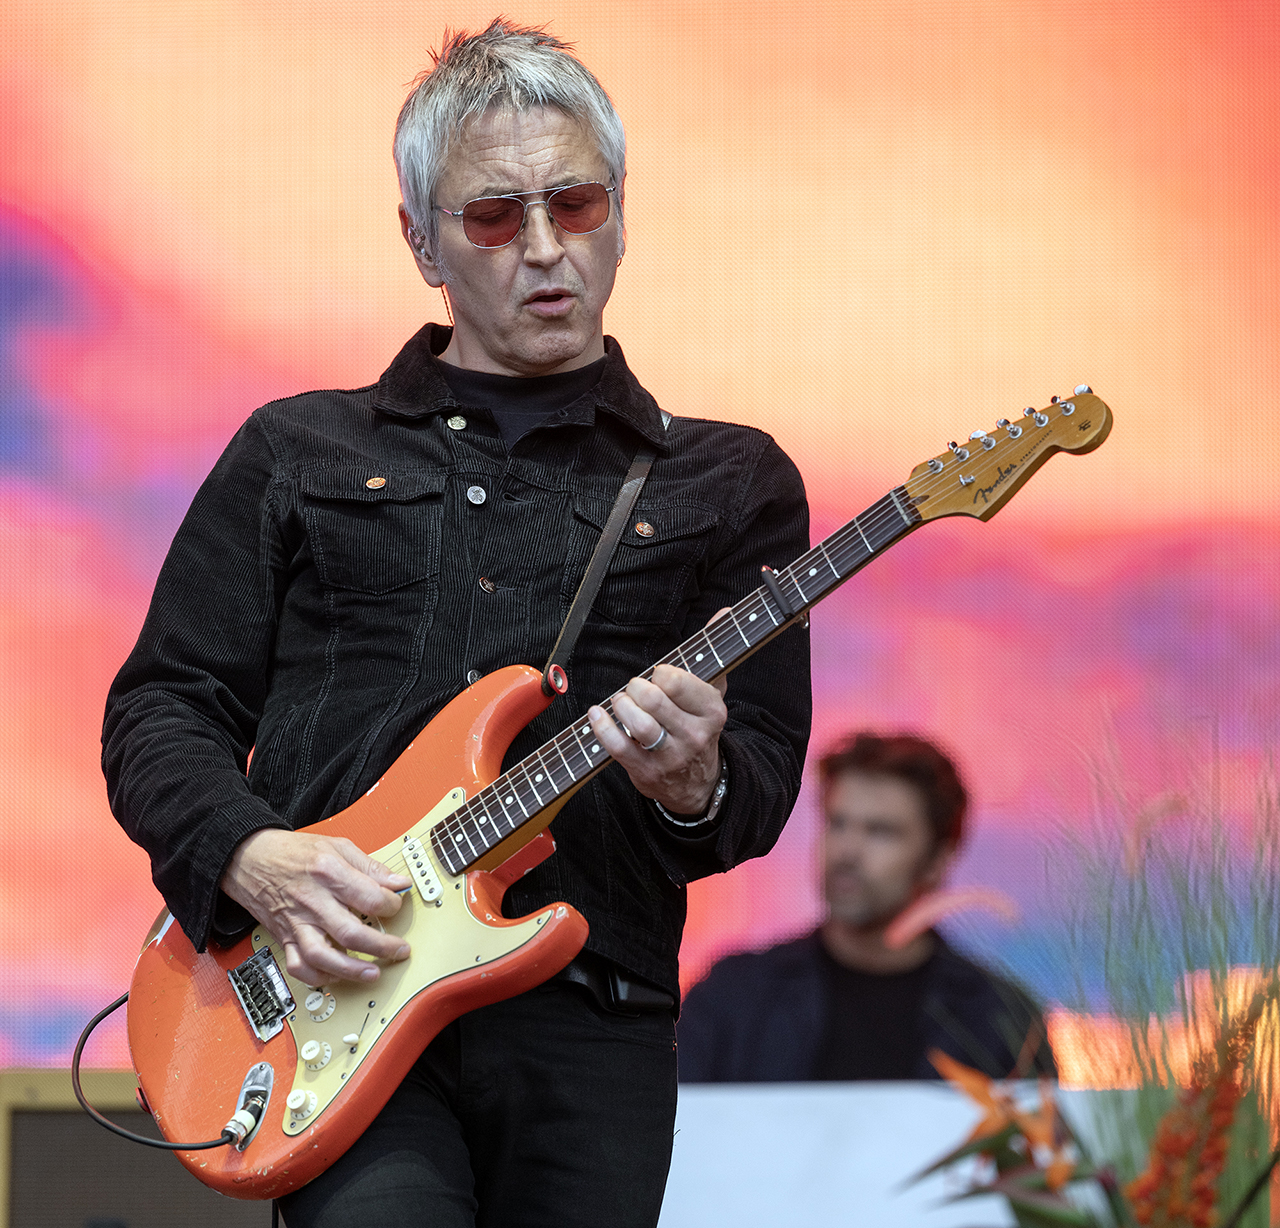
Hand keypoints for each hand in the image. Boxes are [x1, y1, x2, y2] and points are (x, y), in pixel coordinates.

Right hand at [221, 828, 412, 985]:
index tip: (396, 905)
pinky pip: (298, 966)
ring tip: (372, 973)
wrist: (249, 858)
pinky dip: (317, 977)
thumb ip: (369, 866)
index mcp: (328, 873)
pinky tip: (336, 975)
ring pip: (323, 957)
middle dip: (381, 946)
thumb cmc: (293, 852)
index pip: (369, 897)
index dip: (392, 905)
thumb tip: (397, 883)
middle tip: (399, 949)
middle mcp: (312, 901)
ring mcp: (296, 923)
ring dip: (350, 970)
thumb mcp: (336, 845)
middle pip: (350, 932)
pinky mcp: (285, 937)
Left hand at [587, 612, 728, 814]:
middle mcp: (694, 734)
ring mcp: (670, 756)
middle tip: (635, 689)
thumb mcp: (711, 690)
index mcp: (712, 711)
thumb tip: (725, 610)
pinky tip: (598, 714)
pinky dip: (602, 726)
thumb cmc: (697, 724)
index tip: (658, 677)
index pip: (676, 681)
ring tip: (621, 702)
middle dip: (635, 687)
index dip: (659, 674)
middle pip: (653, 699)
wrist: (697, 782)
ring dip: (620, 705)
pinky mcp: (646, 772)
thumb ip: (712, 650)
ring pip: (637, 723)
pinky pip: (618, 746)